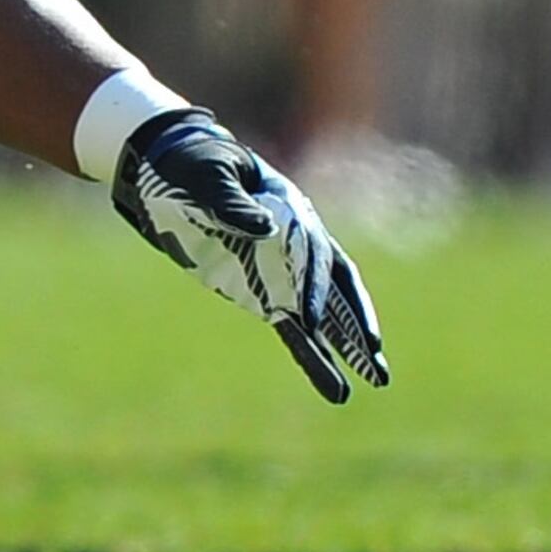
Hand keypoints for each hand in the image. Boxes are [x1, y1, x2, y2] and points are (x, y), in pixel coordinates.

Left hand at [111, 107, 389, 403]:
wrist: (171, 169)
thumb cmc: (194, 166)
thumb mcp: (208, 176)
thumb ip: (231, 202)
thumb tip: (265, 229)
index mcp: (292, 213)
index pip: (315, 256)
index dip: (315, 288)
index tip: (310, 321)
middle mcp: (298, 245)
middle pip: (336, 290)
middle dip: (356, 326)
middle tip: (378, 364)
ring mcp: (283, 271)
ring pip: (323, 315)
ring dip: (346, 348)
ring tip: (377, 382)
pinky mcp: (263, 290)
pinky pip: (293, 326)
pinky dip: (312, 353)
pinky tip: (334, 385)